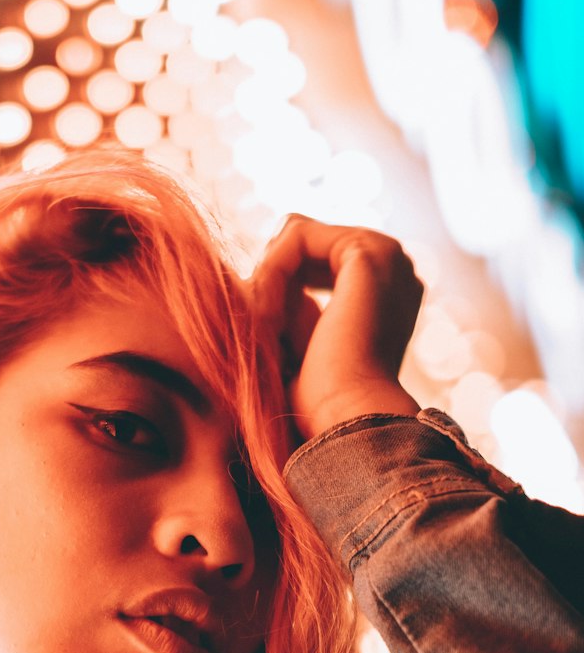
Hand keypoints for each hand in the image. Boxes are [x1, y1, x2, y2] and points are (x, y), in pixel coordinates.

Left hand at [248, 215, 424, 443]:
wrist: (346, 417)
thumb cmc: (321, 398)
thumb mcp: (299, 337)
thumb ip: (290, 298)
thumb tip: (259, 270)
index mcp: (385, 289)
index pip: (313, 257)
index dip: (278, 284)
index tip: (266, 329)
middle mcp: (394, 266)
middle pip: (304, 241)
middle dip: (273, 277)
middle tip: (261, 326)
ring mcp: (387, 253)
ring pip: (296, 236)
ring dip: (270, 277)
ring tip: (265, 323)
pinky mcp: (367, 250)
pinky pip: (297, 235)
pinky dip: (272, 270)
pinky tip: (269, 312)